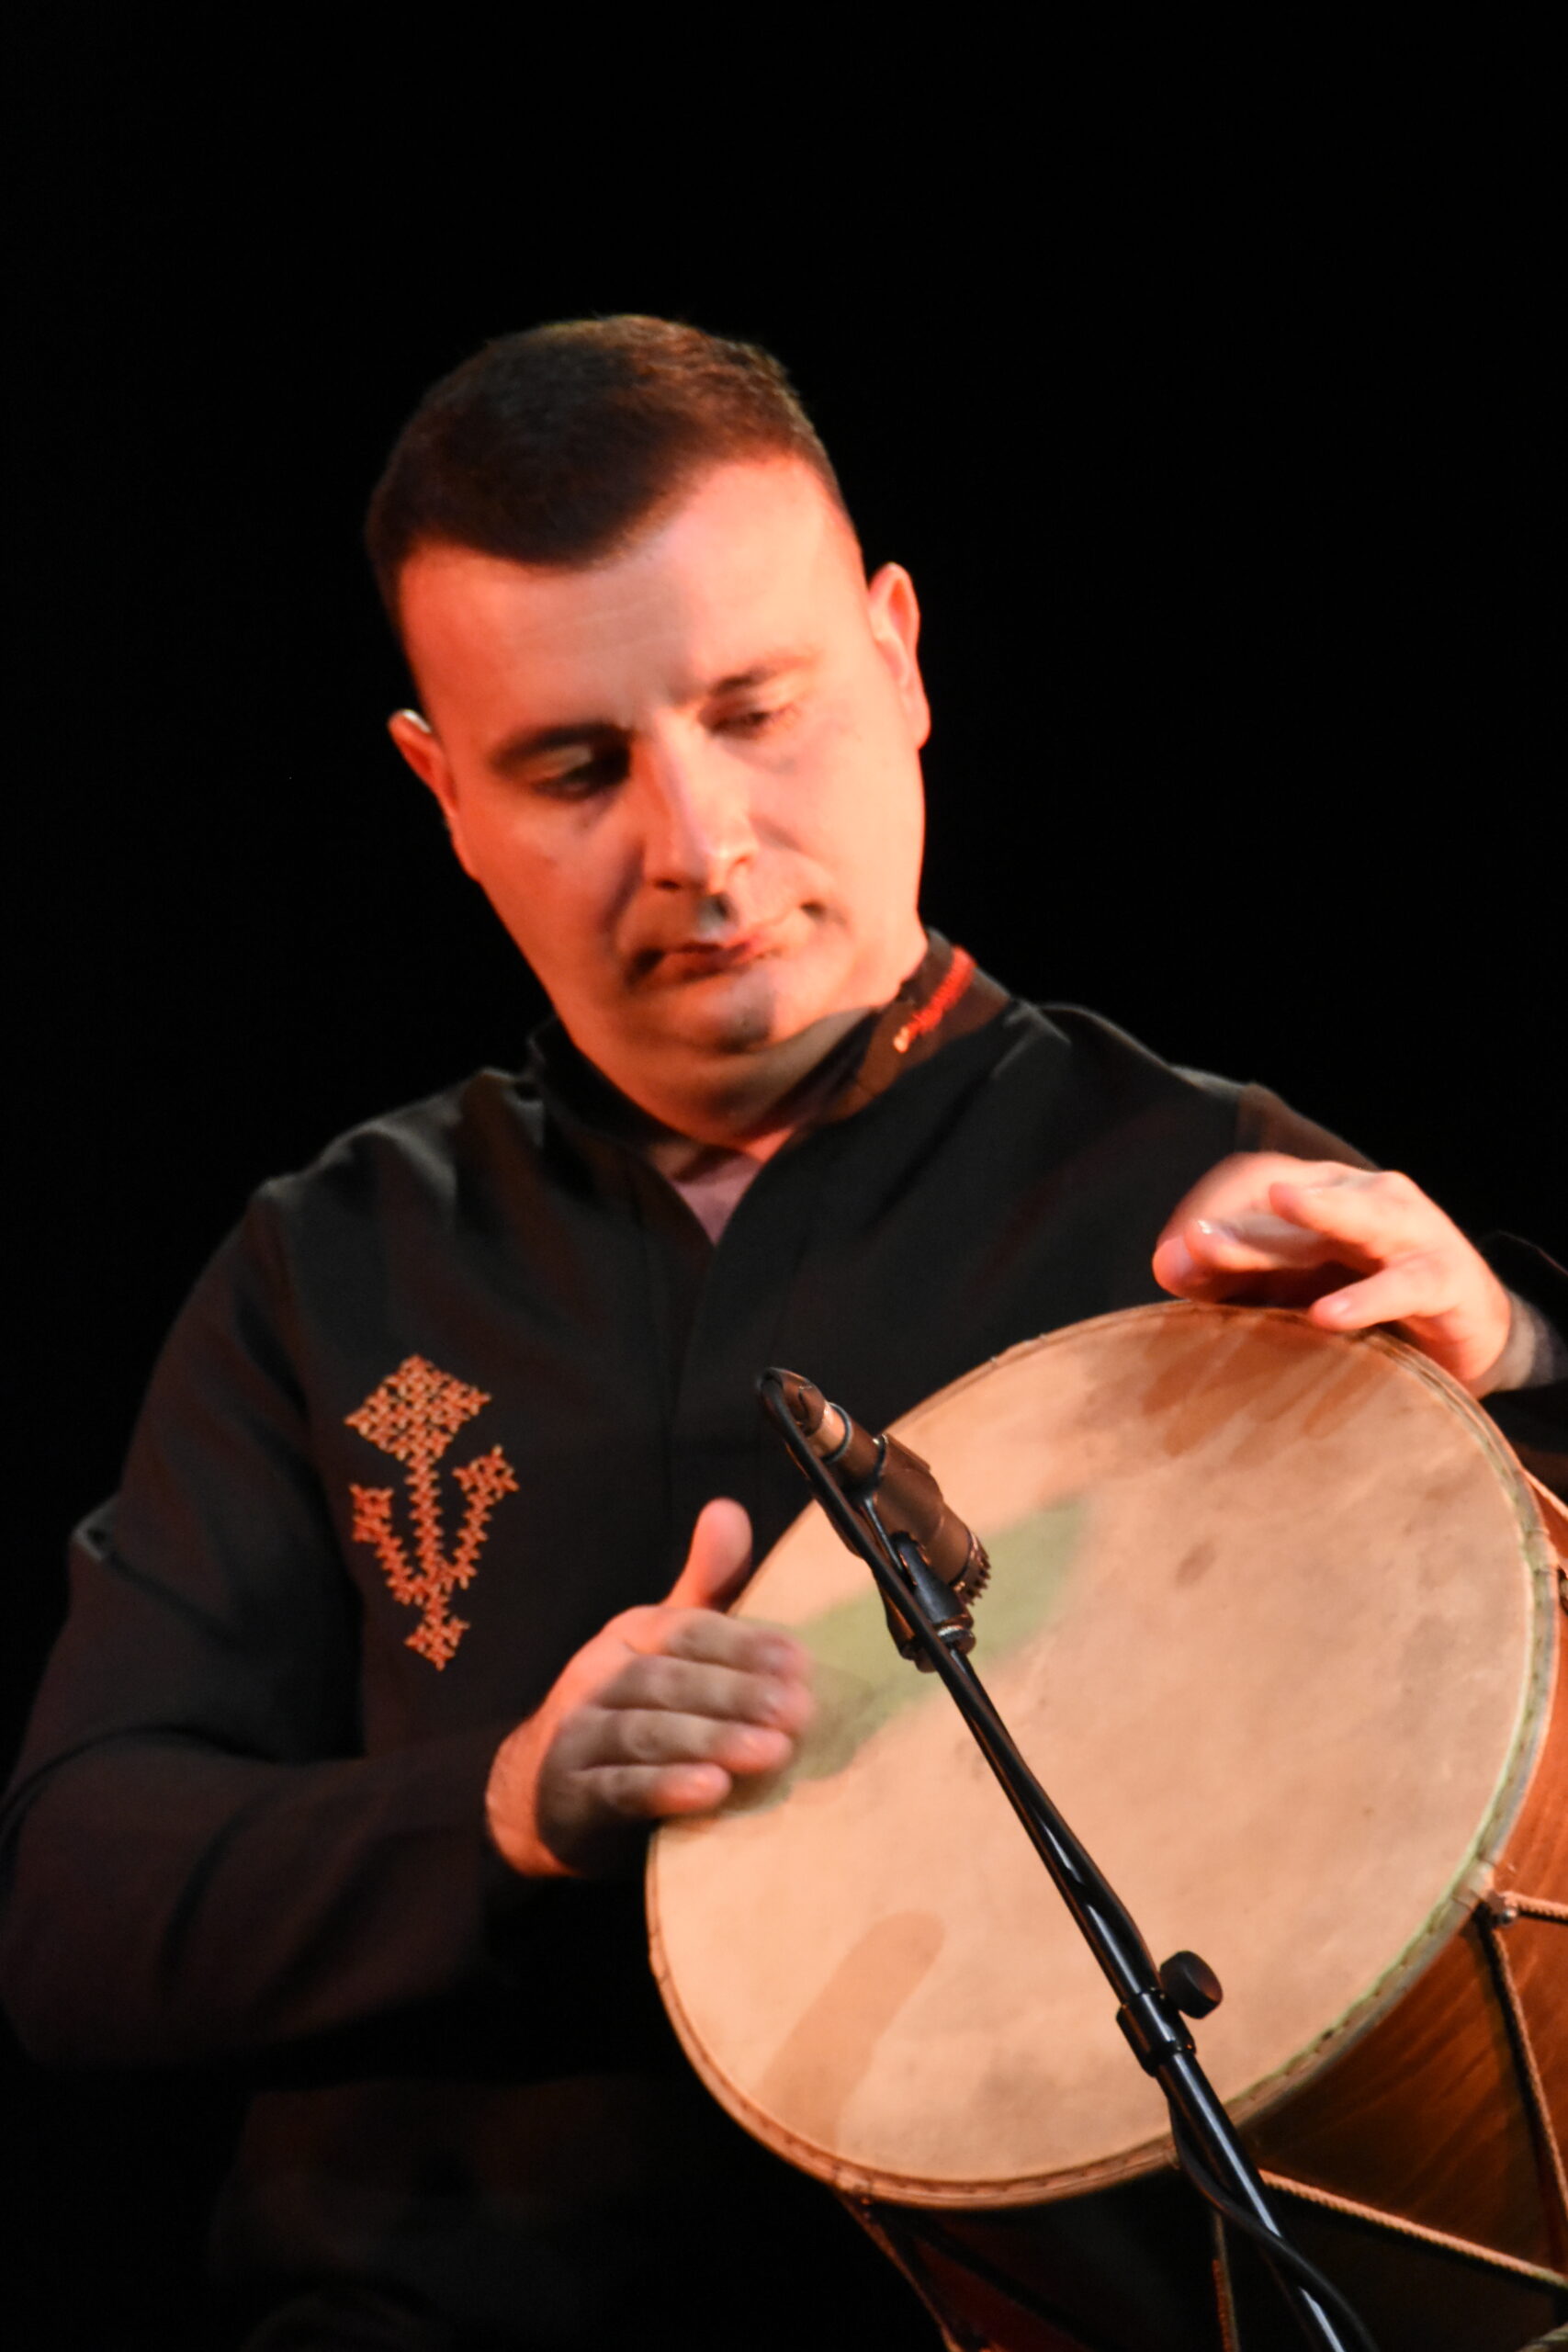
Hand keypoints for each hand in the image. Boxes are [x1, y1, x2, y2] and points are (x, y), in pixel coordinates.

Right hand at [485, 1498, 812, 1877]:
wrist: (543, 1794)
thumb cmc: (630, 1711)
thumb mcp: (665, 1648)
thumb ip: (706, 1588)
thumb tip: (727, 1509)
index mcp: (629, 1636)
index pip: (685, 1629)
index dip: (742, 1642)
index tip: (799, 1661)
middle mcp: (596, 1678)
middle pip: (666, 1679)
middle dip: (734, 1693)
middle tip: (797, 1711)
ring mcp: (577, 1738)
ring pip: (644, 1733)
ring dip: (709, 1740)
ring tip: (770, 1752)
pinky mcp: (569, 1799)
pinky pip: (616, 1789)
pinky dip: (663, 1790)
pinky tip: (711, 1793)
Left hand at [1151, 1155, 1514, 1391]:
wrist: (1467, 1331)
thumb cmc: (1362, 1298)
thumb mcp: (1290, 1287)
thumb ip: (1229, 1277)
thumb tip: (1165, 1265)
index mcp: (1317, 1192)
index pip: (1250, 1182)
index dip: (1207, 1213)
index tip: (1169, 1261)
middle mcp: (1362, 1195)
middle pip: (1293, 1201)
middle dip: (1243, 1224)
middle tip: (1195, 1243)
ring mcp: (1410, 1229)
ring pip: (1360, 1214)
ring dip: (1318, 1211)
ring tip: (1279, 1201)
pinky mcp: (1445, 1277)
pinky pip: (1403, 1283)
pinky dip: (1366, 1297)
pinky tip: (1328, 1314)